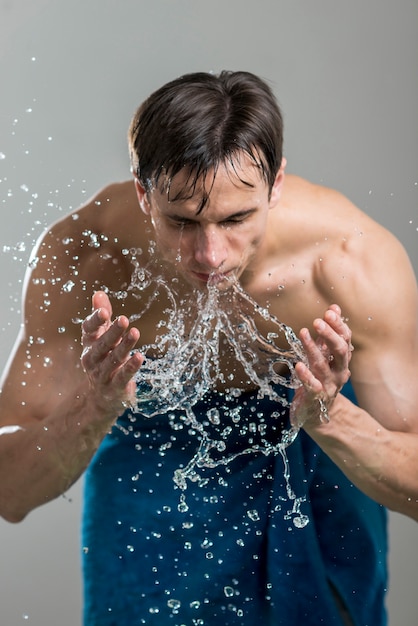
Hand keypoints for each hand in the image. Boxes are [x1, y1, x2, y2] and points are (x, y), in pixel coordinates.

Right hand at [80, 291, 142, 413]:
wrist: (102, 397)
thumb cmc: (105, 358)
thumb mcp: (102, 337)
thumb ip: (102, 316)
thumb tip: (98, 293)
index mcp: (89, 344)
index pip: (88, 330)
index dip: (95, 321)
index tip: (104, 311)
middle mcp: (92, 359)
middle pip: (101, 344)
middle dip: (112, 332)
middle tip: (124, 319)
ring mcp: (102, 375)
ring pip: (113, 359)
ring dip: (124, 346)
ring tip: (135, 333)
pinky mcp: (115, 388)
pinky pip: (122, 376)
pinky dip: (131, 367)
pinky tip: (139, 357)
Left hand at [290, 304, 352, 427]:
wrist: (317, 412)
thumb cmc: (320, 378)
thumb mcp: (326, 354)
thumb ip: (328, 334)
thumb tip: (334, 307)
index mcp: (342, 360)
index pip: (345, 340)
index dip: (339, 325)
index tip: (329, 312)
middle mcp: (339, 372)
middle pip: (339, 351)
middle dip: (329, 335)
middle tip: (318, 321)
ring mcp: (328, 385)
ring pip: (322, 365)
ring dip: (312, 349)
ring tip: (303, 333)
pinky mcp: (315, 397)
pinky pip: (312, 386)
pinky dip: (305, 376)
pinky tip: (297, 366)